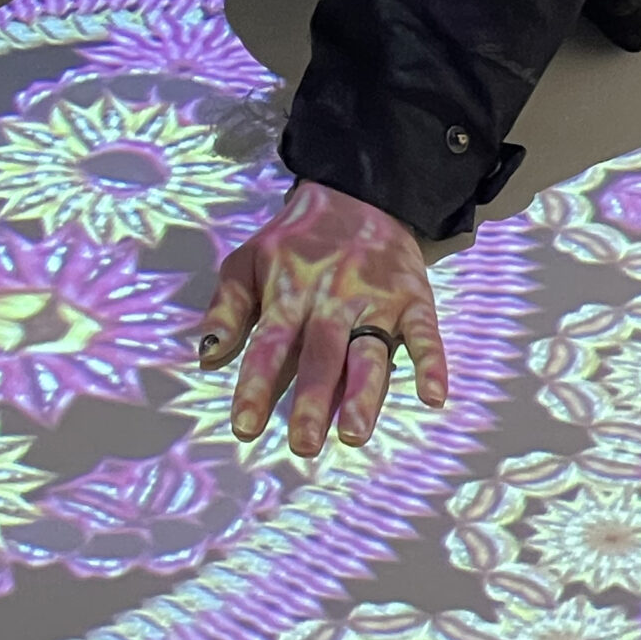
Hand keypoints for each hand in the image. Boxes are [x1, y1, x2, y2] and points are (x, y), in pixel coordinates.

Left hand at [198, 180, 448, 454]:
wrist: (359, 195)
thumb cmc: (296, 240)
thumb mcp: (248, 260)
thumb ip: (227, 307)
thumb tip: (206, 356)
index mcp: (289, 293)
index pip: (269, 344)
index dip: (256, 384)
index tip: (245, 426)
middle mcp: (332, 301)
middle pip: (320, 355)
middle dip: (311, 400)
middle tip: (302, 444)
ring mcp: (376, 301)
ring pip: (369, 352)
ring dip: (363, 393)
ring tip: (354, 432)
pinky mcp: (413, 299)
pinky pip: (425, 333)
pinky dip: (432, 363)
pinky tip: (434, 396)